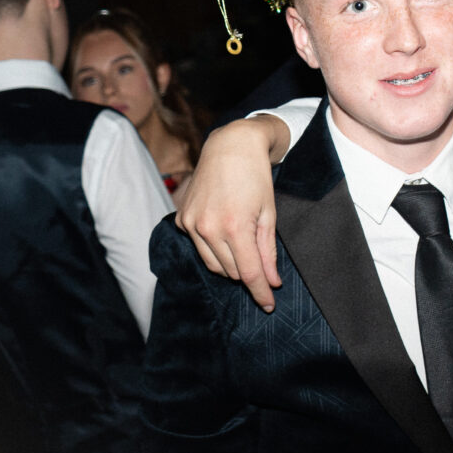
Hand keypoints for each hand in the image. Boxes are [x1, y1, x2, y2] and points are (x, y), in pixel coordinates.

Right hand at [175, 116, 288, 311]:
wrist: (231, 146)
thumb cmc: (256, 177)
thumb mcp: (269, 215)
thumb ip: (268, 251)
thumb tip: (271, 282)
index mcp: (234, 227)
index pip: (249, 273)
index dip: (260, 292)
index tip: (268, 306)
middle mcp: (208, 228)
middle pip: (231, 271)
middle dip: (248, 274)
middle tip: (262, 267)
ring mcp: (191, 224)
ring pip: (213, 264)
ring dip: (230, 265)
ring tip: (244, 248)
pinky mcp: (181, 219)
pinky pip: (198, 247)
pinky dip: (213, 249)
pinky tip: (224, 234)